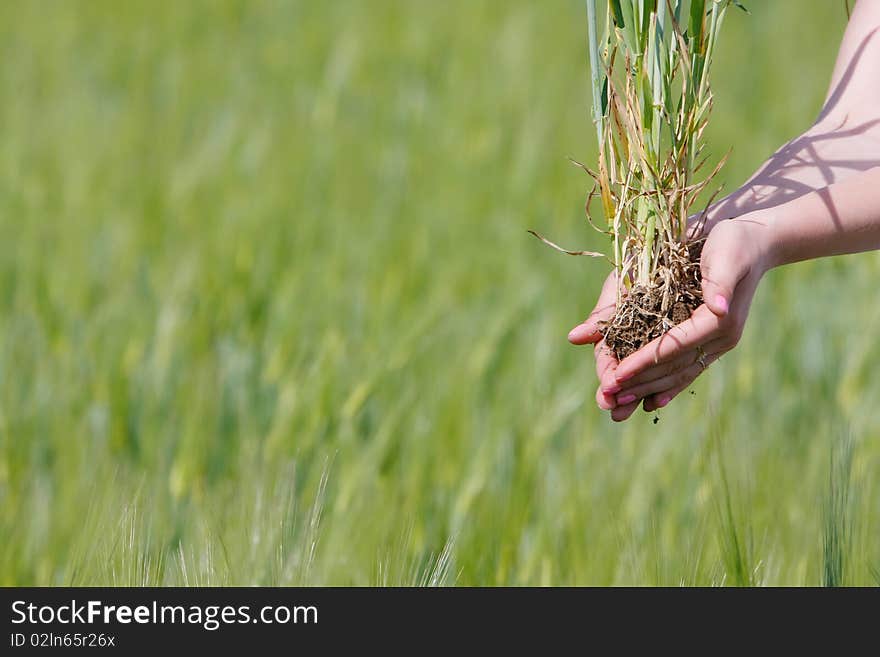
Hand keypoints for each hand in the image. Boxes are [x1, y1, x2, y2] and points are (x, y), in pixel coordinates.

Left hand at [568, 214, 775, 420]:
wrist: (756, 240)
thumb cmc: (735, 240)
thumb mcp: (726, 253)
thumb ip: (720, 282)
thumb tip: (717, 309)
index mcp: (720, 319)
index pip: (672, 347)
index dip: (641, 363)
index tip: (614, 377)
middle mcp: (721, 337)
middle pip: (672, 367)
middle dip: (637, 383)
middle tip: (605, 398)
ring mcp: (718, 342)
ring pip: (678, 373)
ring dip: (647, 390)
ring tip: (619, 405)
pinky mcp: (711, 340)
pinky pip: (688, 368)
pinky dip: (669, 386)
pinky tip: (652, 403)